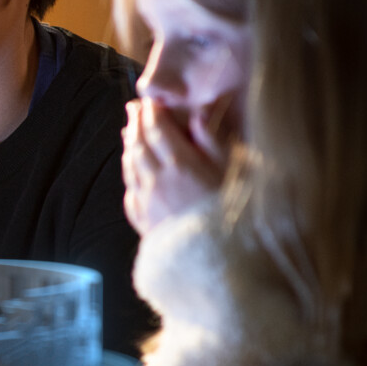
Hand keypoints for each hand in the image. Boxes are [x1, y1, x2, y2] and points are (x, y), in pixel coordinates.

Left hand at [122, 97, 231, 234]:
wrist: (223, 265)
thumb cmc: (238, 218)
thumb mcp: (235, 174)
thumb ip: (215, 142)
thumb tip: (199, 115)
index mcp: (181, 166)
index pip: (159, 130)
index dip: (152, 112)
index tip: (150, 100)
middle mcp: (158, 182)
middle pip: (140, 145)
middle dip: (136, 123)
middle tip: (134, 108)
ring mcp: (148, 203)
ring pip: (131, 166)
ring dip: (129, 145)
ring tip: (129, 131)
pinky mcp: (144, 223)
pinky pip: (130, 191)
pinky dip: (128, 173)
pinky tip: (130, 169)